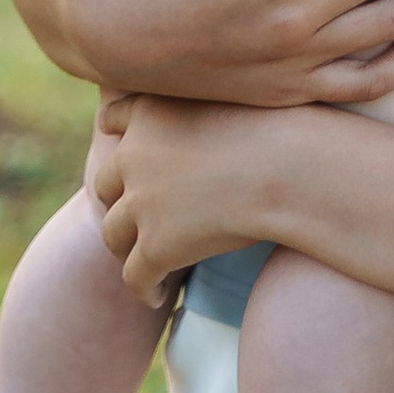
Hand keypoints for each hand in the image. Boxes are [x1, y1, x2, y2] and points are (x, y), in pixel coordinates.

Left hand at [88, 96, 276, 302]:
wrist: (287, 166)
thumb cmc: (279, 128)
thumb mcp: (232, 96)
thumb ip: (205, 105)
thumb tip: (211, 123)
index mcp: (149, 113)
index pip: (113, 119)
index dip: (120, 139)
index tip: (129, 154)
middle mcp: (132, 156)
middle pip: (106, 185)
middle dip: (120, 202)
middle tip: (140, 219)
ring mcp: (140, 204)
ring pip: (114, 234)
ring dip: (127, 249)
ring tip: (146, 261)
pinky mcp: (155, 247)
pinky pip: (135, 276)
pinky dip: (144, 288)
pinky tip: (158, 296)